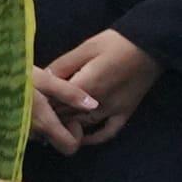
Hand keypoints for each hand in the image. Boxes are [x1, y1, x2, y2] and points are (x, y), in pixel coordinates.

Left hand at [32, 30, 157, 153]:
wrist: (151, 45)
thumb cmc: (116, 42)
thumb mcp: (86, 48)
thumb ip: (64, 65)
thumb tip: (42, 76)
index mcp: (87, 84)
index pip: (57, 102)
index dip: (42, 103)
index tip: (31, 103)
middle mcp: (99, 103)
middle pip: (68, 116)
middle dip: (52, 116)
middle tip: (36, 116)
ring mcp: (113, 110)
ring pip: (84, 125)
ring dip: (69, 126)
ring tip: (52, 125)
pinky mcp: (125, 113)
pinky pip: (109, 132)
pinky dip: (95, 138)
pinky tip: (82, 138)